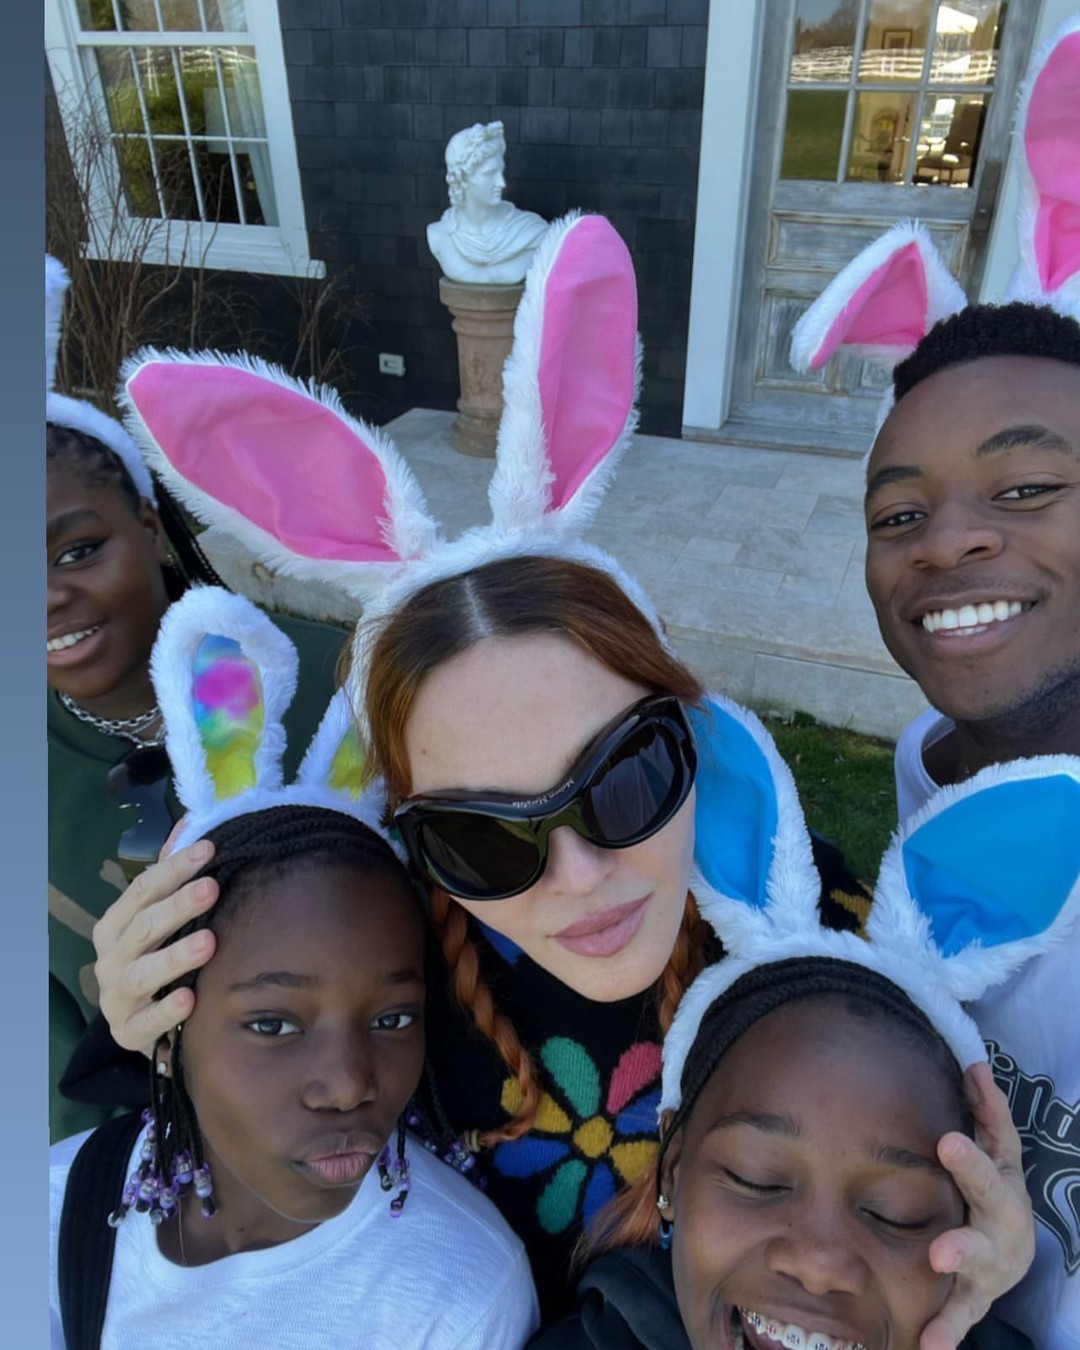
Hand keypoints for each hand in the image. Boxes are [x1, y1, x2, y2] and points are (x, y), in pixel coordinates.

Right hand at [92, 838, 218, 1054]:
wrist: (139, 1025)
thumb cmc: (154, 960)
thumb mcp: (157, 921)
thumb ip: (171, 876)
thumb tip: (189, 825)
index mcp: (115, 926)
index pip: (141, 891)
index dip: (173, 869)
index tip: (209, 850)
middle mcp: (111, 959)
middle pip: (143, 927)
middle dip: (178, 906)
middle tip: (211, 888)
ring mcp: (117, 997)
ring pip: (143, 974)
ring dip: (175, 956)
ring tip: (209, 942)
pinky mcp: (129, 1032)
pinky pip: (148, 1022)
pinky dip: (167, 1010)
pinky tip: (190, 998)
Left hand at [919, 1062, 1034, 1349]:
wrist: (1012, 1250)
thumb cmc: (992, 1187)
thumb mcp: (997, 1148)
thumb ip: (986, 1109)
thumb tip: (973, 1062)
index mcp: (1003, 1179)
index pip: (994, 1148)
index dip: (982, 1125)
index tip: (956, 1111)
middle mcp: (1002, 1220)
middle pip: (990, 1199)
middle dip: (972, 1181)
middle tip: (948, 1169)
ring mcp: (991, 1261)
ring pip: (978, 1261)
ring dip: (960, 1259)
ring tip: (938, 1259)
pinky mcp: (976, 1295)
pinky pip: (962, 1312)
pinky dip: (947, 1329)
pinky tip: (930, 1346)